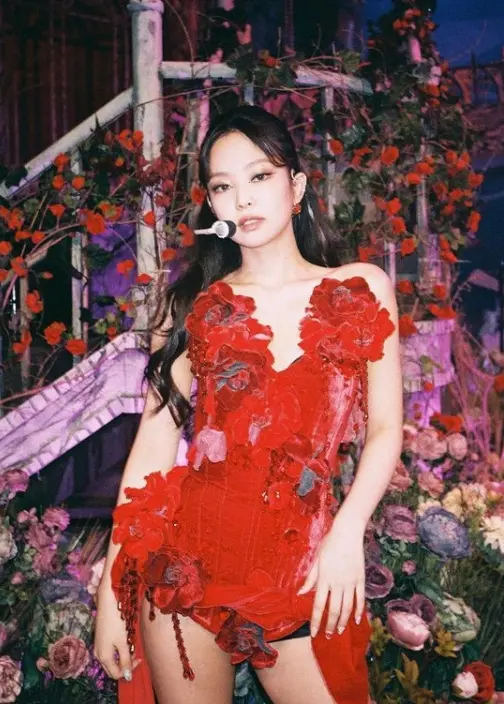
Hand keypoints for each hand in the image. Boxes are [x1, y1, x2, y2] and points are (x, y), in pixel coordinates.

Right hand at [94, 584, 140, 680]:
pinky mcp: (100, 638)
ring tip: (131, 644)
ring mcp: (99, 646)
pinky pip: (110, 650)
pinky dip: (119, 649)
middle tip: (136, 654)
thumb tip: (127, 676)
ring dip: (122, 656)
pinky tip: (124, 639)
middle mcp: (98, 654)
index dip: (129, 670)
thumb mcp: (123, 642)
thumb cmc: (116, 621)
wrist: (107, 602)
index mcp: (104, 657)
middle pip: (112, 668)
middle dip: (125, 664)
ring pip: (112, 659)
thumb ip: (125, 659)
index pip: (116, 674)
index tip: (139, 659)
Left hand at [297, 520, 364, 638]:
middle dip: (330, 625)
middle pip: (334, 610)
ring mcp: (350, 582)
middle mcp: (337, 583)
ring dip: (344, 622)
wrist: (348, 532)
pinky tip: (356, 620)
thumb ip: (310, 578)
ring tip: (340, 631)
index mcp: (324, 578)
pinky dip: (359, 611)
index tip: (313, 632)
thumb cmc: (329, 544)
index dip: (316, 621)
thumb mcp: (316, 559)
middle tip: (328, 636)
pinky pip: (360, 599)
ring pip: (347, 608)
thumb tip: (301, 593)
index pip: (318, 605)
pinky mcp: (360, 579)